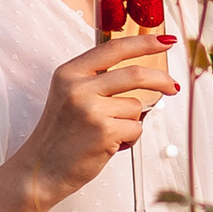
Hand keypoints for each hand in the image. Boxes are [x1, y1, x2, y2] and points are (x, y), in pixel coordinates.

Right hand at [0, 32, 173, 211]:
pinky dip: (130, 138)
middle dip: (160, 80)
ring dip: (131, 122)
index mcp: (69, 73)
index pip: (114, 49)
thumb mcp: (70, 97)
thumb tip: (143, 76)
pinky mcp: (104, 131)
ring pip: (136, 106)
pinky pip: (136, 128)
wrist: (40, 170)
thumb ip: (97, 82)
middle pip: (134, 74)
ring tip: (108, 133)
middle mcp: (78, 87)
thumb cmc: (61, 136)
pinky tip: (109, 145)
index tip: (166, 41)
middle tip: (172, 86)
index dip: (144, 42)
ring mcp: (91, 109)